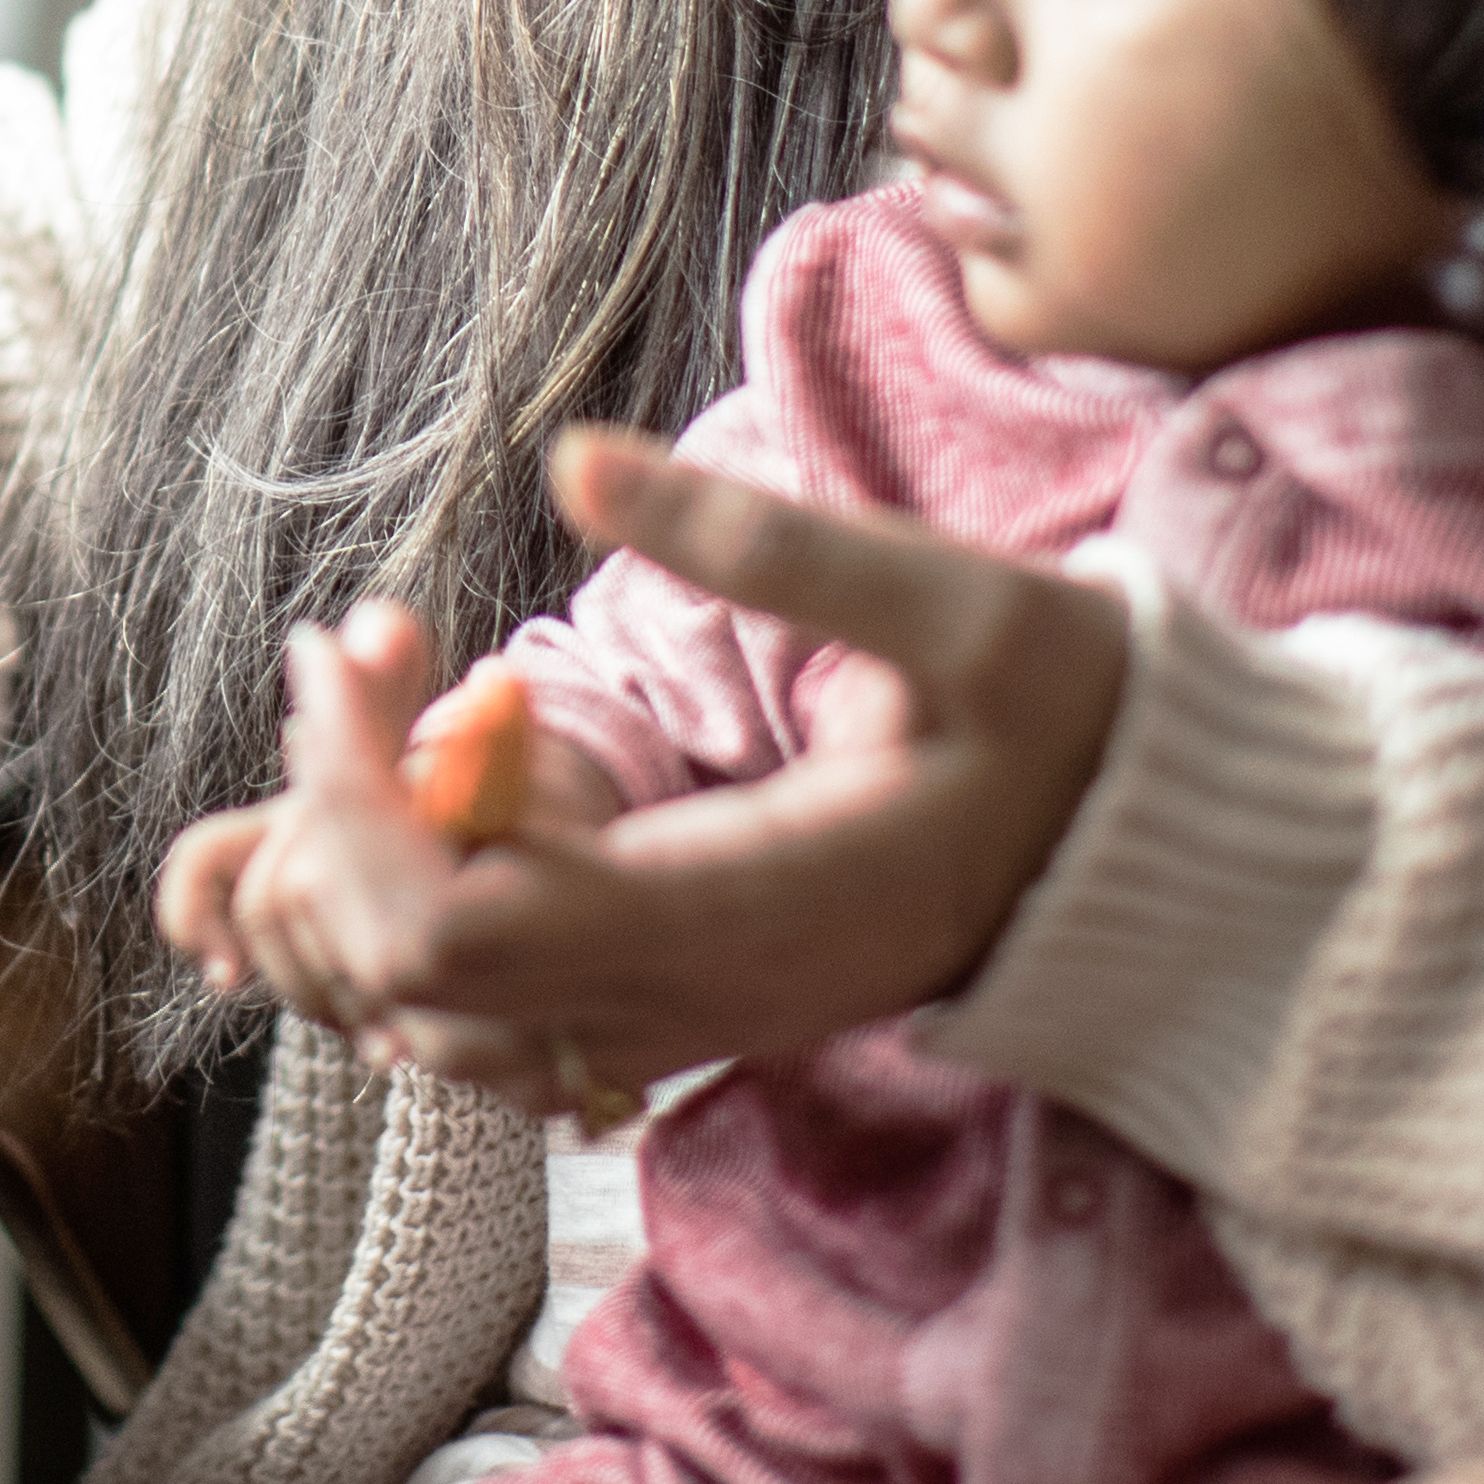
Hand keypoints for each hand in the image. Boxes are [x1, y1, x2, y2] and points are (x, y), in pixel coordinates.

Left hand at [222, 424, 1130, 1120]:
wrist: (1149, 858)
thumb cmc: (1065, 719)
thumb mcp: (953, 603)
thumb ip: (765, 543)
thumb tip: (578, 460)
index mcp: (734, 912)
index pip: (456, 922)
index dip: (359, 803)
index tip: (340, 651)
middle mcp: (686, 1000)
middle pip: (407, 977)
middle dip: (334, 822)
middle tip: (351, 657)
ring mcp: (677, 1023)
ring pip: (427, 1019)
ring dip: (360, 881)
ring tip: (382, 716)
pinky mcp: (676, 1010)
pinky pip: (487, 1019)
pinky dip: (414, 923)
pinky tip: (443, 788)